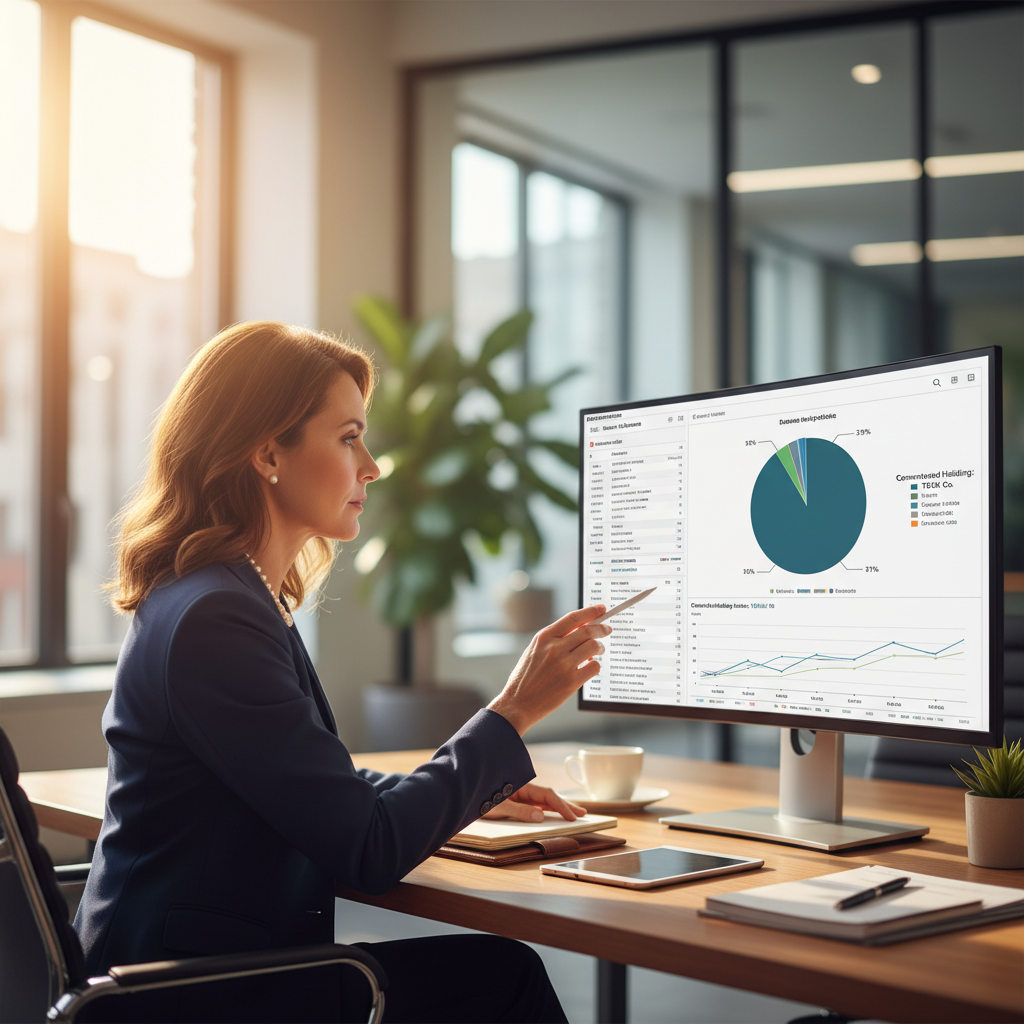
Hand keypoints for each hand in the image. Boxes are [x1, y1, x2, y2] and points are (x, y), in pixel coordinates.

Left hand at [482, 783, 586, 822]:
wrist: (464, 793)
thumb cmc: (478, 798)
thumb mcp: (498, 807)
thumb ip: (519, 811)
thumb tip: (540, 817)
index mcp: (522, 787)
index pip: (547, 796)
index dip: (561, 806)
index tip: (573, 816)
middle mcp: (523, 790)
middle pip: (549, 797)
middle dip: (566, 805)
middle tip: (584, 813)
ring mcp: (519, 796)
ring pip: (543, 802)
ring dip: (557, 808)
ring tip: (573, 815)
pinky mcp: (515, 802)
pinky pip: (534, 806)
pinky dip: (546, 811)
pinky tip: (552, 816)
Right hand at [487, 605, 610, 736]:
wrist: (518, 703)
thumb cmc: (525, 678)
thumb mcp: (534, 651)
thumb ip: (554, 640)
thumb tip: (579, 630)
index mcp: (544, 637)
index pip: (573, 618)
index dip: (590, 611)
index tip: (602, 609)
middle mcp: (554, 648)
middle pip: (587, 631)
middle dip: (602, 629)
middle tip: (607, 629)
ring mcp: (564, 665)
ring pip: (594, 647)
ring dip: (600, 647)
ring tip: (598, 651)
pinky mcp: (572, 681)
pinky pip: (594, 667)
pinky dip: (595, 665)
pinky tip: (589, 667)